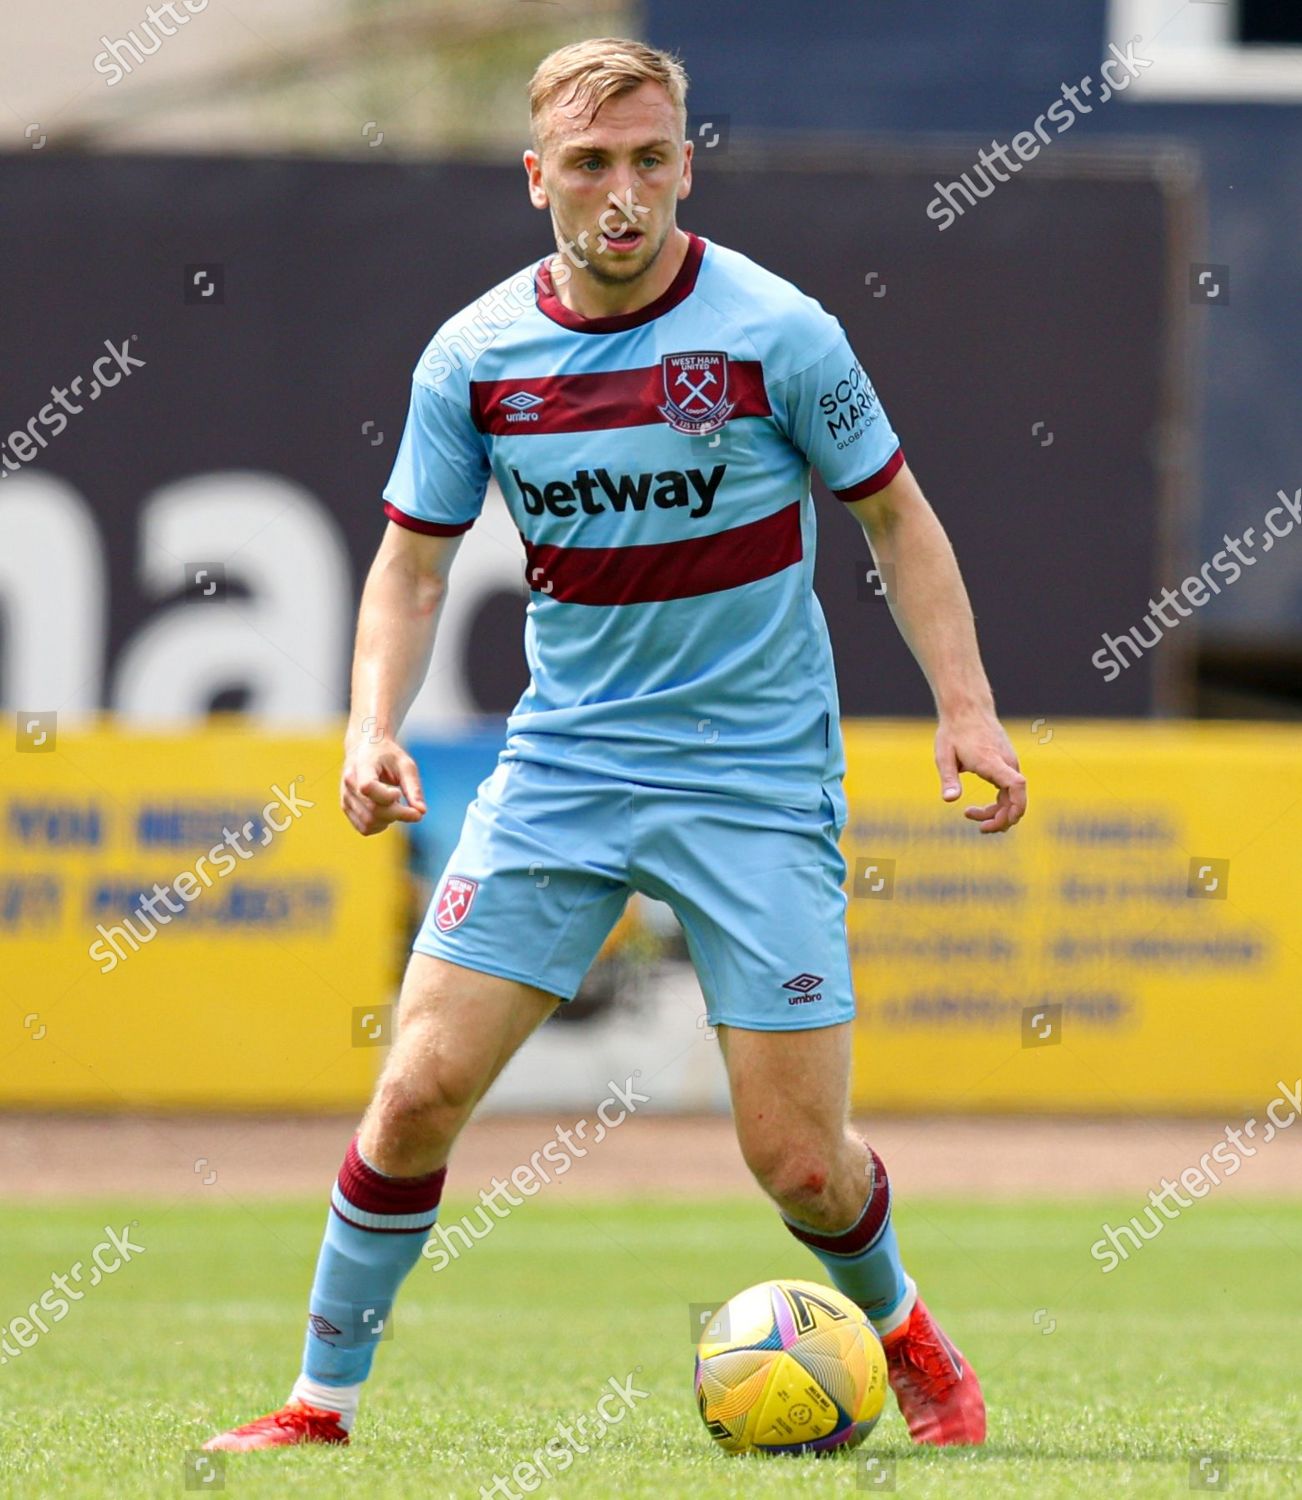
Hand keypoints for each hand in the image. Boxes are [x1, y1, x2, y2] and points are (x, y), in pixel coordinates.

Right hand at [341, 733, 425, 835]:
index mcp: (361, 766)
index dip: (387, 797)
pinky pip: (365, 828)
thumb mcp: (406, 765)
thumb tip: (421, 812)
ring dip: (389, 820)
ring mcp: (345, 797)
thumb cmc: (388, 756)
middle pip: (373, 811)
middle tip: (413, 808)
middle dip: (398, 814)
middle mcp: (349, 783)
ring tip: (395, 803)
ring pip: (369, 823)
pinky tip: (387, 811)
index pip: (367, 788)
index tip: (399, 793)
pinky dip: (381, 825)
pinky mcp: (346, 808)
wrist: (365, 749)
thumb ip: (414, 788)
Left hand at [934, 712, 1025, 833]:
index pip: (1016, 785)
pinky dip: (998, 804)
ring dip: (997, 813)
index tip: (1005, 821)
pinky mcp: (1006, 766)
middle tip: (980, 828)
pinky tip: (977, 808)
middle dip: (1002, 819)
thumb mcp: (944, 756)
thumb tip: (950, 799)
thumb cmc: (954, 732)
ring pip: (1012, 797)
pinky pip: (1008, 791)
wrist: (967, 709)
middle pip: (1016, 798)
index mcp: (992, 761)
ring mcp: (1009, 764)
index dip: (1017, 806)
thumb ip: (948, 779)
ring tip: (970, 815)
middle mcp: (1006, 763)